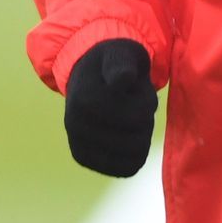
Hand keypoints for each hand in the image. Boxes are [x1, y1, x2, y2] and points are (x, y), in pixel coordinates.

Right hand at [64, 39, 157, 176]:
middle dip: (145, 119)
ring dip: (141, 135)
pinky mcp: (84, 159)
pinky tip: (127, 135)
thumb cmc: (111, 63)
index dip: (145, 100)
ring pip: (134, 154)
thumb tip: (121, 80)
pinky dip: (134, 154)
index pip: (139, 116)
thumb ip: (121, 64)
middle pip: (138, 138)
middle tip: (134, 102)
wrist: (87, 74)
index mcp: (85, 99)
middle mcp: (76, 126)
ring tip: (130, 116)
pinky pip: (124, 169)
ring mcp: (78, 144)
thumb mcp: (119, 53)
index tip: (133, 87)